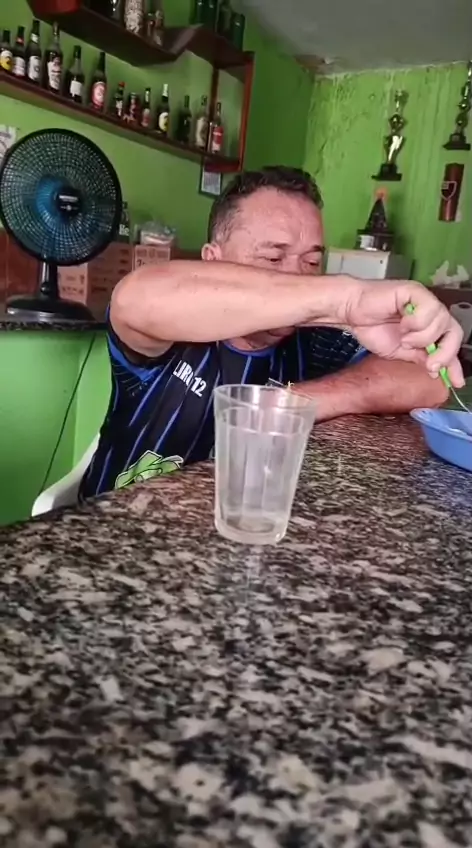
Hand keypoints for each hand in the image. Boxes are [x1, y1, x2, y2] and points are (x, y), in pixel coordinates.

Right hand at [343, 278, 464, 387]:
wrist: (352, 313)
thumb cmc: (372, 328)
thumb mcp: (400, 352)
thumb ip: (420, 358)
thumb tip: (437, 373)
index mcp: (429, 326)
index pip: (450, 343)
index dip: (454, 363)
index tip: (455, 381)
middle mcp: (431, 312)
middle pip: (454, 332)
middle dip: (445, 353)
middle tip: (430, 365)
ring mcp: (425, 300)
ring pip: (442, 322)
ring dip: (422, 337)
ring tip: (404, 338)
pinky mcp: (416, 291)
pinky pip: (429, 309)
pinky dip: (416, 322)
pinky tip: (403, 323)